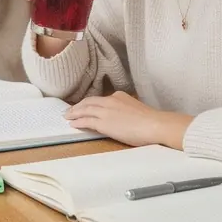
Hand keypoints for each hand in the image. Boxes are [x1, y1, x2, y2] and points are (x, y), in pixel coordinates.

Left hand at [64, 91, 190, 148]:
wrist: (155, 124)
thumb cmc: (151, 120)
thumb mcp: (135, 108)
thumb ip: (125, 109)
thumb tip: (122, 116)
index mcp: (118, 96)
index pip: (99, 99)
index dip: (89, 103)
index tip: (83, 106)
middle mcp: (110, 101)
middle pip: (89, 102)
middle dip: (78, 106)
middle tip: (69, 110)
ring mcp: (106, 112)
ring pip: (85, 110)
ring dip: (74, 113)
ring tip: (67, 116)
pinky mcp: (104, 123)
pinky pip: (87, 121)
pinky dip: (78, 122)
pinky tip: (73, 124)